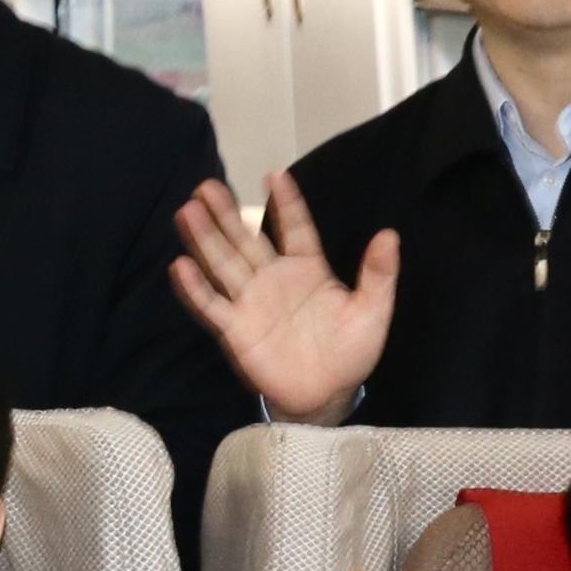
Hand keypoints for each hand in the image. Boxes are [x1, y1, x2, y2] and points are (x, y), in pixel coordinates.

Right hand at [170, 172, 393, 425]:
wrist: (327, 395)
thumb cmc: (351, 351)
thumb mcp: (373, 310)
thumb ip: (378, 274)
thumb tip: (389, 234)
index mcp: (307, 269)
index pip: (295, 228)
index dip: (286, 204)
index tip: (275, 175)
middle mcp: (273, 279)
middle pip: (246, 240)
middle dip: (228, 213)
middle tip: (207, 186)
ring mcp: (251, 302)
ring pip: (223, 264)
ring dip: (205, 239)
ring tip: (188, 211)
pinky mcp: (235, 329)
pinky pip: (211, 305)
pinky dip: (195, 287)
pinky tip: (181, 266)